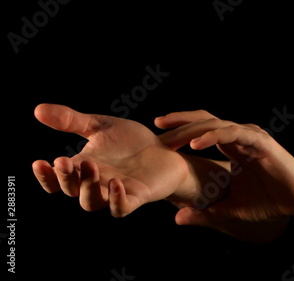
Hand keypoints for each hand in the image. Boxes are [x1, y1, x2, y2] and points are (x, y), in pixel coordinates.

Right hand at [32, 104, 188, 216]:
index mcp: (83, 168)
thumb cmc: (131, 141)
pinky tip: (115, 183)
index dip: (46, 176)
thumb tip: (38, 110)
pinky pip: (122, 208)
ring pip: (92, 202)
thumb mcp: (100, 126)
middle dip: (65, 178)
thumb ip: (72, 120)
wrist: (165, 148)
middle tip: (62, 161)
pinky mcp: (137, 197)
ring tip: (89, 165)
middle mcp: (96, 184)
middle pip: (72, 190)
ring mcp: (116, 192)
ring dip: (87, 187)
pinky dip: (116, 200)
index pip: (57, 180)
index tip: (39, 162)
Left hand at [155, 110, 293, 225]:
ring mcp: (250, 137)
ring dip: (192, 129)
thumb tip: (178, 219)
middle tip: (157, 127)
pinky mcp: (261, 143)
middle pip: (205, 121)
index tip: (158, 134)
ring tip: (170, 137)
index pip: (202, 130)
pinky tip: (195, 144)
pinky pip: (233, 134)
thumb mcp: (229, 209)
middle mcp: (240, 137)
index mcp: (232, 147)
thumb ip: (205, 212)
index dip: (181, 129)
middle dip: (180, 123)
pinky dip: (213, 136)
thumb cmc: (268, 202)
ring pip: (216, 124)